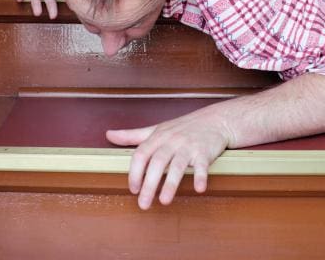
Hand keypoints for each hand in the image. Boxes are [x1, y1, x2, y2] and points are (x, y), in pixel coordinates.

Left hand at [106, 107, 232, 208]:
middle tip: (143, 204)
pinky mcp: (205, 151)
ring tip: (164, 201)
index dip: (135, 173)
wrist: (216, 120)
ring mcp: (189, 146)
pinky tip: (199, 188)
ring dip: (170, 183)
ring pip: (177, 165)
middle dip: (149, 184)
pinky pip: (203, 165)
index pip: (141, 154)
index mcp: (158, 136)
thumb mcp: (156, 129)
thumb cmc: (183, 127)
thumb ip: (132, 135)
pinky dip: (201, 176)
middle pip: (157, 162)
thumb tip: (109, 134)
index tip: (133, 189)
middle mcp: (172, 140)